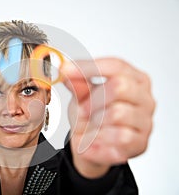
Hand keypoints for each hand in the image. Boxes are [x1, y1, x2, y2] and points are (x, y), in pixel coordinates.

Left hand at [62, 58, 154, 177]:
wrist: (90, 145)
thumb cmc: (90, 116)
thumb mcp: (81, 97)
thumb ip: (78, 85)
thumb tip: (67, 72)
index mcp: (134, 79)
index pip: (116, 66)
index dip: (90, 67)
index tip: (66, 69)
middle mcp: (145, 98)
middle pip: (120, 86)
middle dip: (94, 99)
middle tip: (82, 110)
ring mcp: (145, 121)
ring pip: (118, 113)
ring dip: (95, 121)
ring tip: (90, 126)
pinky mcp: (141, 143)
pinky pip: (119, 137)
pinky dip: (100, 138)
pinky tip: (93, 140)